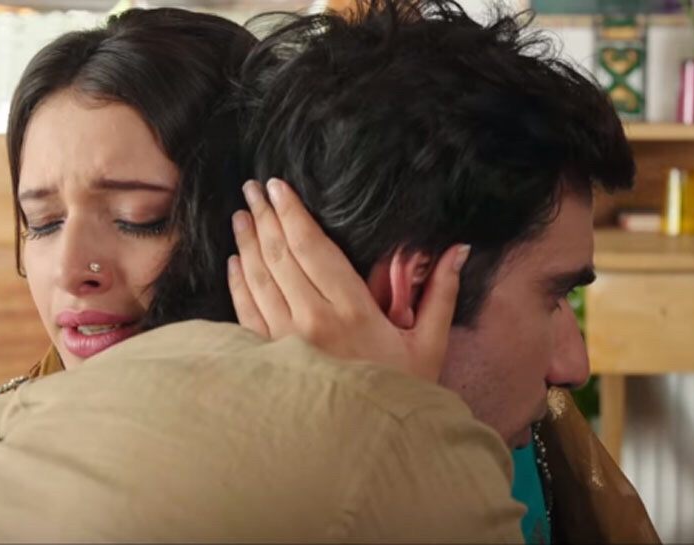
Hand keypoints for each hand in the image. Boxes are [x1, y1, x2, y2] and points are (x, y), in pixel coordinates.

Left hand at [228, 178, 468, 382]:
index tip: (278, 187)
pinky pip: (245, 313)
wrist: (368, 448)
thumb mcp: (429, 344)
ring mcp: (285, 341)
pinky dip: (237, 283)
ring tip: (242, 215)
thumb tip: (458, 250)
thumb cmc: (403, 394)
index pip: (312, 248)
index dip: (292, 213)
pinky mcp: (269, 359)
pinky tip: (235, 262)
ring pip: (258, 280)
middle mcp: (312, 321)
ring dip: (247, 243)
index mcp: (351, 311)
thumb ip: (441, 293)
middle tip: (252, 188)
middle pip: (280, 256)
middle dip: (264, 217)